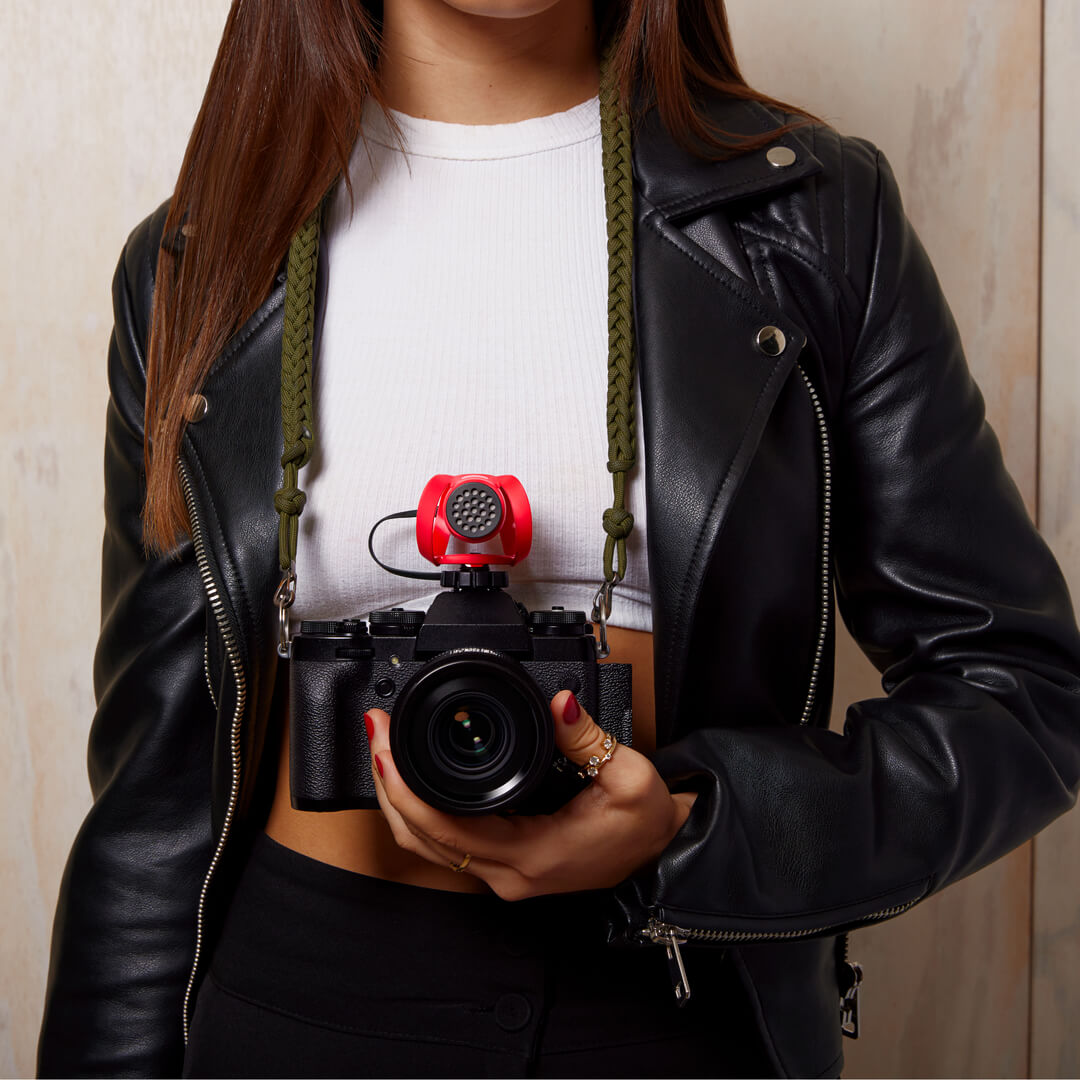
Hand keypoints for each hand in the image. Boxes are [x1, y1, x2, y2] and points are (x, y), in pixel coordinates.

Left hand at [364, 691, 697, 899]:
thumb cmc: (645, 823)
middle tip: (377, 733)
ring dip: (399, 801)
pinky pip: (447, 846)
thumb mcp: (629, 775)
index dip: (404, 787)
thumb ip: (588, 737)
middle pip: (421, 839)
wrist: (661, 852)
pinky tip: (416, 779)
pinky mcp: (507, 866)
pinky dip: (421, 812)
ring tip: (386, 749)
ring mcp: (505, 874)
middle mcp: (509, 873)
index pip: (445, 828)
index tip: (387, 743)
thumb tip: (559, 702)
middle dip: (388, 786)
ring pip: (428, 846)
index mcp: (531, 854)